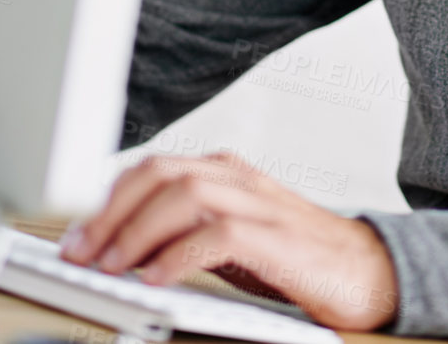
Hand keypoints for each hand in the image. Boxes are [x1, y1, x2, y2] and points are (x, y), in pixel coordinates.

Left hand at [59, 151, 399, 330]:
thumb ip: (184, 230)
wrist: (371, 272)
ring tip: (111, 266)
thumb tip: (118, 245)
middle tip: (81, 254)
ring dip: (136, 232)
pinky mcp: (280, 240)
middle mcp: (239, 179)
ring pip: (184, 195)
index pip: (150, 169)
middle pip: (159, 174)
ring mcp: (261, 206)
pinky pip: (219, 235)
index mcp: (225, 172)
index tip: (75, 238)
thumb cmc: (297, 257)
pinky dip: (179, 255)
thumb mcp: (231, 236)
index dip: (106, 202)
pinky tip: (156, 278)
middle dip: (111, 214)